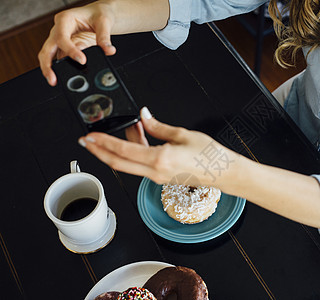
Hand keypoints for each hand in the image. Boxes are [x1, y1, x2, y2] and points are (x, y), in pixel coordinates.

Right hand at [38, 1, 116, 85]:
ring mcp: (59, 39)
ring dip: (49, 68)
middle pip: (47, 48)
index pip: (62, 37)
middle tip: (53, 78)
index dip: (70, 50)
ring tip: (53, 81)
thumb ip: (105, 37)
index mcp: (65, 19)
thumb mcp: (104, 22)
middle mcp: (59, 29)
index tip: (82, 60)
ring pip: (49, 55)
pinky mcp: (64, 47)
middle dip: (47, 64)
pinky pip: (58, 58)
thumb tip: (109, 50)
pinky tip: (61, 77)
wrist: (99, 14)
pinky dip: (58, 68)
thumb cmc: (99, 14)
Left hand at [78, 107, 239, 187]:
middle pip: (118, 163)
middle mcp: (155, 172)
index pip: (123, 151)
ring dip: (119, 150)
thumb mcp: (182, 134)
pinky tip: (137, 139)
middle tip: (86, 142)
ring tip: (119, 132)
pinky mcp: (162, 178)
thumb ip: (157, 126)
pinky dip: (134, 153)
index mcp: (160, 159)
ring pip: (129, 165)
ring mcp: (157, 177)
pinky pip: (141, 166)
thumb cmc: (209, 155)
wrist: (224, 172)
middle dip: (99, 152)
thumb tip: (144, 116)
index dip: (103, 143)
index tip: (90, 136)